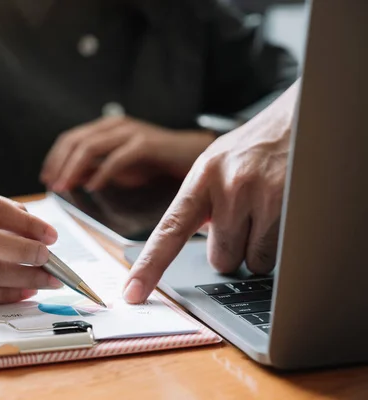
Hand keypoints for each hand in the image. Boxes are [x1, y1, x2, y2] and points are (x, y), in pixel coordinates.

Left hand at [40, 116, 215, 191]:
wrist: (193, 154)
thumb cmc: (156, 161)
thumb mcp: (118, 167)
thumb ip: (95, 170)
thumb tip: (71, 179)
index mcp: (106, 128)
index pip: (71, 139)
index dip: (55, 158)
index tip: (46, 177)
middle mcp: (115, 125)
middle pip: (76, 141)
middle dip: (59, 164)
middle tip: (52, 185)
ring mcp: (130, 132)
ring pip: (91, 146)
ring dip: (74, 168)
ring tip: (65, 186)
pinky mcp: (146, 143)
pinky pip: (117, 158)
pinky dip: (102, 173)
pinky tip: (94, 187)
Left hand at [123, 82, 298, 303]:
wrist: (301, 120)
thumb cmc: (255, 148)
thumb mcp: (216, 166)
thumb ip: (199, 204)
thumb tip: (184, 245)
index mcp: (201, 178)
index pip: (168, 231)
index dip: (150, 266)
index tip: (133, 293)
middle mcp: (227, 185)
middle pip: (219, 258)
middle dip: (231, 247)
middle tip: (245, 219)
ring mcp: (260, 195)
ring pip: (249, 261)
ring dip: (256, 248)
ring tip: (266, 212)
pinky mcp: (290, 206)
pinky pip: (275, 256)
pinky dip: (278, 246)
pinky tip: (282, 216)